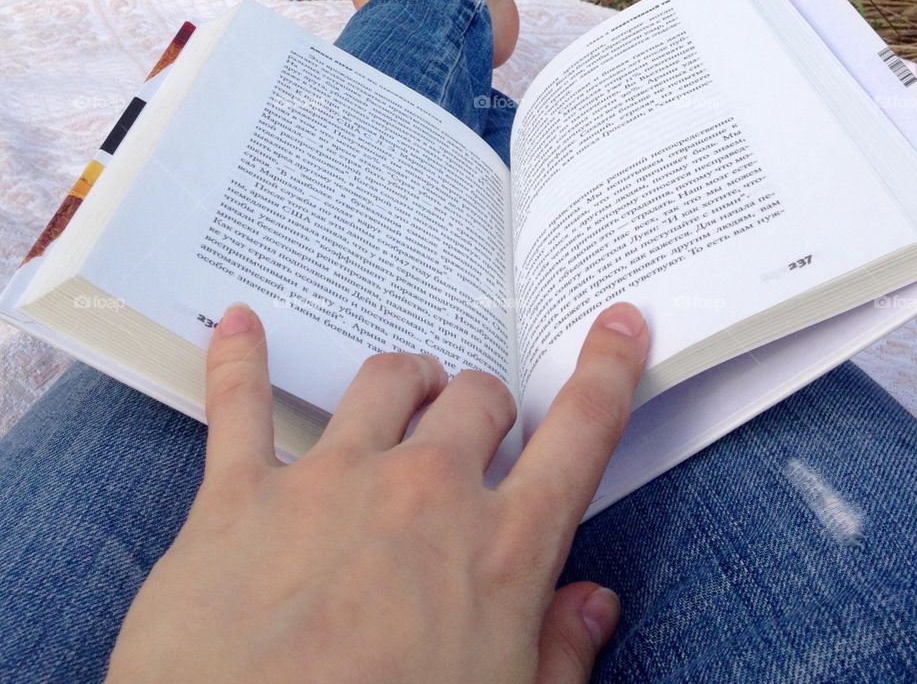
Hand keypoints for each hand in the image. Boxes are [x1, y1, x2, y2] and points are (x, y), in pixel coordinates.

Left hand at [106, 301, 649, 683]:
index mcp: (500, 550)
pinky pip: (239, 402)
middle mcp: (424, 492)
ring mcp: (331, 482)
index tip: (618, 328)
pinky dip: (240, 358)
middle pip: (476, 398)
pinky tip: (238, 324)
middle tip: (478, 428)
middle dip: (485, 405)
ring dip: (405, 378)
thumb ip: (560, 658)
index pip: (579, 435)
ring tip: (405, 388)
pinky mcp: (241, 494)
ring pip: (383, 382)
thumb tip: (592, 606)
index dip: (606, 371)